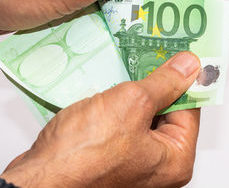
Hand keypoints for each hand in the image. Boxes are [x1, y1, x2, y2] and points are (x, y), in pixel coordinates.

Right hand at [1, 52, 200, 187]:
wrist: (38, 179)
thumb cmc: (83, 154)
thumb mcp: (132, 104)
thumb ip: (164, 83)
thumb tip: (189, 67)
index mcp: (174, 160)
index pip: (190, 109)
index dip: (183, 79)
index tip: (179, 55)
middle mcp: (157, 165)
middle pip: (166, 112)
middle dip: (156, 83)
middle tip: (151, 53)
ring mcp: (133, 162)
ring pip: (142, 116)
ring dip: (134, 91)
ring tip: (128, 64)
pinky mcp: (110, 158)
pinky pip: (122, 124)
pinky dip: (118, 105)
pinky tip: (110, 85)